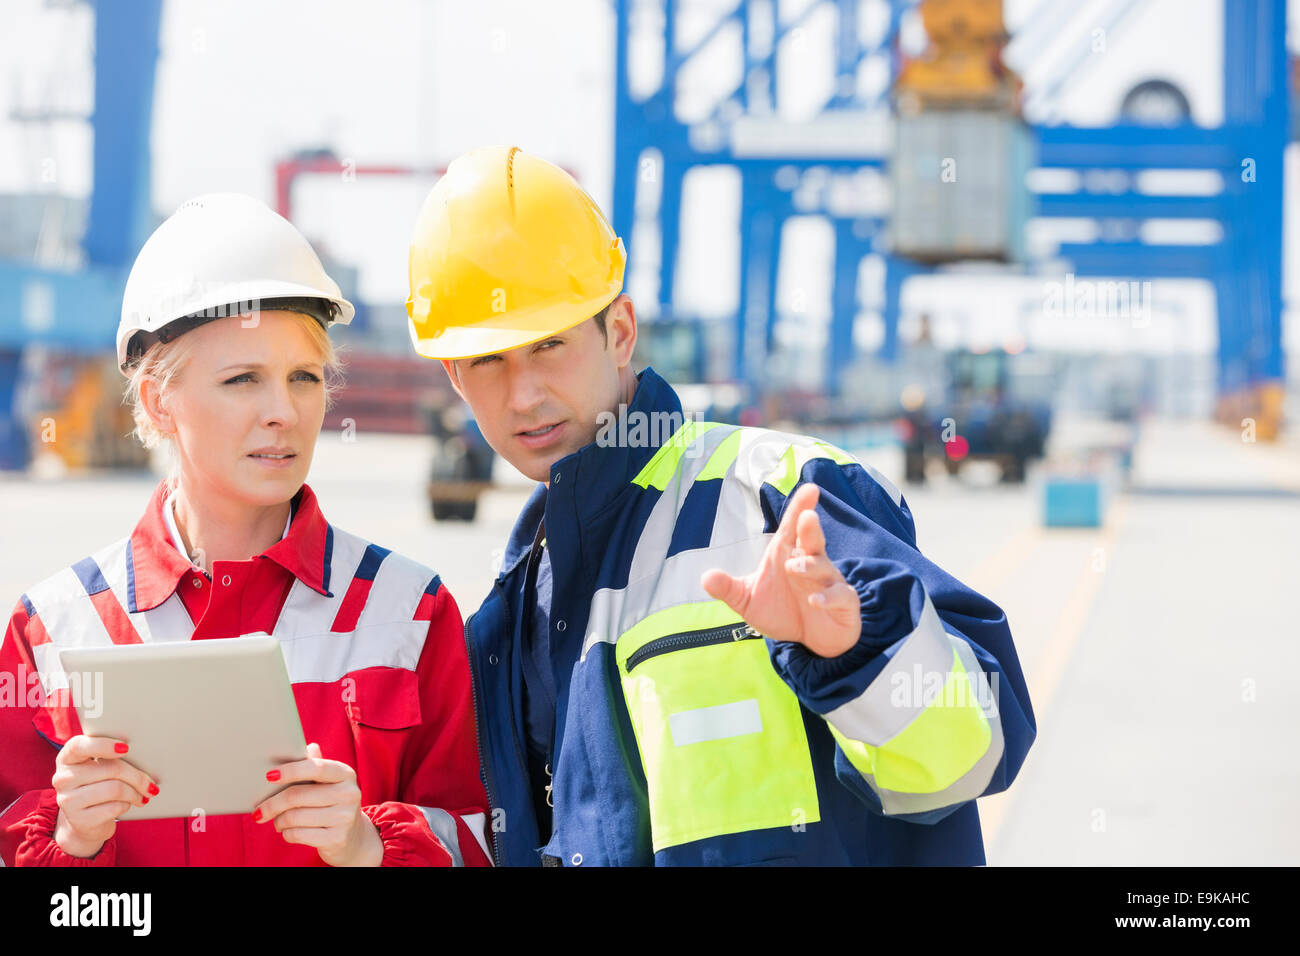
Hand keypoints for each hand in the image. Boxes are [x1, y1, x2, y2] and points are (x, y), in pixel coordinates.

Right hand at [51, 735, 158, 858]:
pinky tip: (129, 804)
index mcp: (68, 757)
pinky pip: (114, 808)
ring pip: (115, 789)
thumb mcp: (100, 767)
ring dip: (135, 792)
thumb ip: (112, 755)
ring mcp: (68, 800)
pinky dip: (128, 805)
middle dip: (137, 776)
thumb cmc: (99, 784)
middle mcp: (63, 778)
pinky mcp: (79, 820)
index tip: (126, 747)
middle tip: (151, 783)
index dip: (103, 745)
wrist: (86, 821)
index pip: (79, 746)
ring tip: (144, 794)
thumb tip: (145, 752)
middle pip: (110, 768)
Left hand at [253, 742, 382, 866]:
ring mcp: (345, 817)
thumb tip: (307, 747)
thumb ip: (315, 765)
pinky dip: (286, 833)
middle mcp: (349, 793)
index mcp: (345, 773)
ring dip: (279, 820)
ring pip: (294, 817)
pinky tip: (288, 831)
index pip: (316, 767)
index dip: (290, 770)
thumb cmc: (330, 802)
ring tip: (277, 821)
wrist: (351, 836)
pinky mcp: (337, 838)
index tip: (269, 776)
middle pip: (297, 795)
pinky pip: (298, 834)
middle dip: (272, 804)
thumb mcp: (326, 783)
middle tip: (259, 811)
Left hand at [701, 483, 860, 656]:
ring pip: (823, 566)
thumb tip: (705, 577)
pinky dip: (828, 597)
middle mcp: (810, 563)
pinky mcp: (843, 602)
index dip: (801, 507)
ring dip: (810, 565)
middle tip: (807, 517)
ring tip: (794, 567)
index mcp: (787, 555)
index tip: (810, 489)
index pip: (792, 527)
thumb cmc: (781, 611)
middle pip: (811, 540)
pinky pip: (840, 595)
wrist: (809, 640)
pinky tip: (814, 601)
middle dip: (809, 529)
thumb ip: (729, 588)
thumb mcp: (749, 601)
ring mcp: (828, 581)